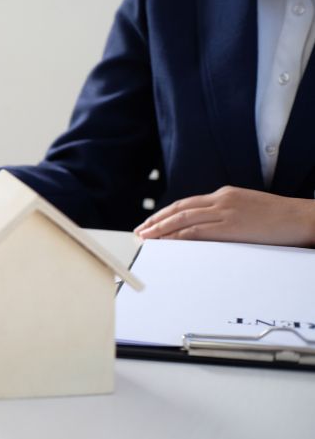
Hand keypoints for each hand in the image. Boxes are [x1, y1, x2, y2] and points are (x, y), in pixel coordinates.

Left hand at [134, 186, 314, 246]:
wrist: (302, 218)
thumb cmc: (279, 218)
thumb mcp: (246, 209)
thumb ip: (225, 215)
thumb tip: (205, 229)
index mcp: (224, 195)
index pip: (186, 204)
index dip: (165, 214)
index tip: (151, 224)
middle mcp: (221, 200)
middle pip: (179, 209)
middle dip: (156, 221)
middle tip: (140, 232)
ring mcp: (226, 211)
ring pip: (184, 219)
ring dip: (161, 229)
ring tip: (146, 238)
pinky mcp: (231, 226)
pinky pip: (198, 231)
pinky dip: (179, 236)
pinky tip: (167, 243)